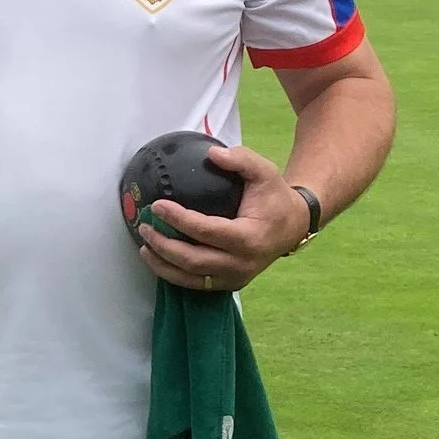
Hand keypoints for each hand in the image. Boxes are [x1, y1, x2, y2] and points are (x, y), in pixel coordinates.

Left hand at [137, 140, 309, 295]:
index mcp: (249, 238)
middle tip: (144, 226)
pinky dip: (174, 274)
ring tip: (144, 246)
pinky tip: (158, 259)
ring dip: (163, 265)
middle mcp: (241, 263)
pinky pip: (197, 284)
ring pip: (191, 278)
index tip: (157, 205)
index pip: (206, 231)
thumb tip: (212, 155)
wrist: (293, 226)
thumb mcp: (264, 172)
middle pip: (194, 261)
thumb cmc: (275, 197)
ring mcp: (235, 278)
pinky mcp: (229, 284)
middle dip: (164, 245)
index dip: (179, 219)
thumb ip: (241, 159)